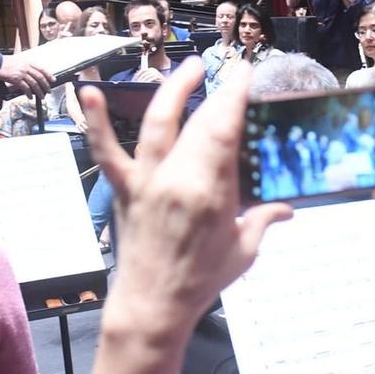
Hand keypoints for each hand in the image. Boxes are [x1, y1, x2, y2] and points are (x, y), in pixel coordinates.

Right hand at [0, 52, 54, 95]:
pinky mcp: (16, 79)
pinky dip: (28, 93)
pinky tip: (29, 97)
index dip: (49, 75)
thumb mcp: (16, 61)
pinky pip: (25, 88)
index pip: (41, 68)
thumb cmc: (3, 63)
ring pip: (34, 83)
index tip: (53, 80)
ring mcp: (21, 73)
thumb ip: (24, 66)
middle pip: (40, 77)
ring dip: (39, 91)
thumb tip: (31, 74)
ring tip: (41, 96)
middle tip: (48, 91)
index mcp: (27, 62)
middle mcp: (25, 67)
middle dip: (46, 85)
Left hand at [77, 68, 288, 331]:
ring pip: (158, 123)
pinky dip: (96, 121)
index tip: (244, 73)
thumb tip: (286, 208)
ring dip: (173, 90)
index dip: (234, 95)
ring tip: (190, 68)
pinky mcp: (125, 190)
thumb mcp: (243, 250)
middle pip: (198, 122)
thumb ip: (263, 221)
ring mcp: (147, 181)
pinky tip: (88, 92)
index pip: (225, 129)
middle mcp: (177, 178)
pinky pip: (107, 152)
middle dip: (216, 91)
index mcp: (211, 191)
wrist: (153, 305)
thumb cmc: (200, 281)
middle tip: (230, 72)